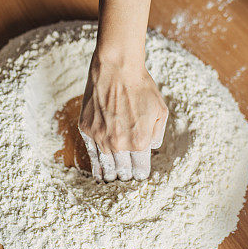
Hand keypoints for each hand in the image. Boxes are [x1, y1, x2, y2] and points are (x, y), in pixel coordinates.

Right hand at [78, 52, 167, 180]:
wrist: (117, 69)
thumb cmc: (141, 87)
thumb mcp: (161, 111)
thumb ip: (157, 134)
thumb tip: (151, 148)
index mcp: (140, 141)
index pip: (140, 168)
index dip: (140, 173)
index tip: (140, 175)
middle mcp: (119, 143)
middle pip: (123, 169)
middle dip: (126, 174)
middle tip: (127, 176)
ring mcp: (101, 137)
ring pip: (106, 164)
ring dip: (111, 174)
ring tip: (113, 179)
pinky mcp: (87, 129)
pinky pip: (91, 153)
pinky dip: (95, 165)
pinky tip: (98, 173)